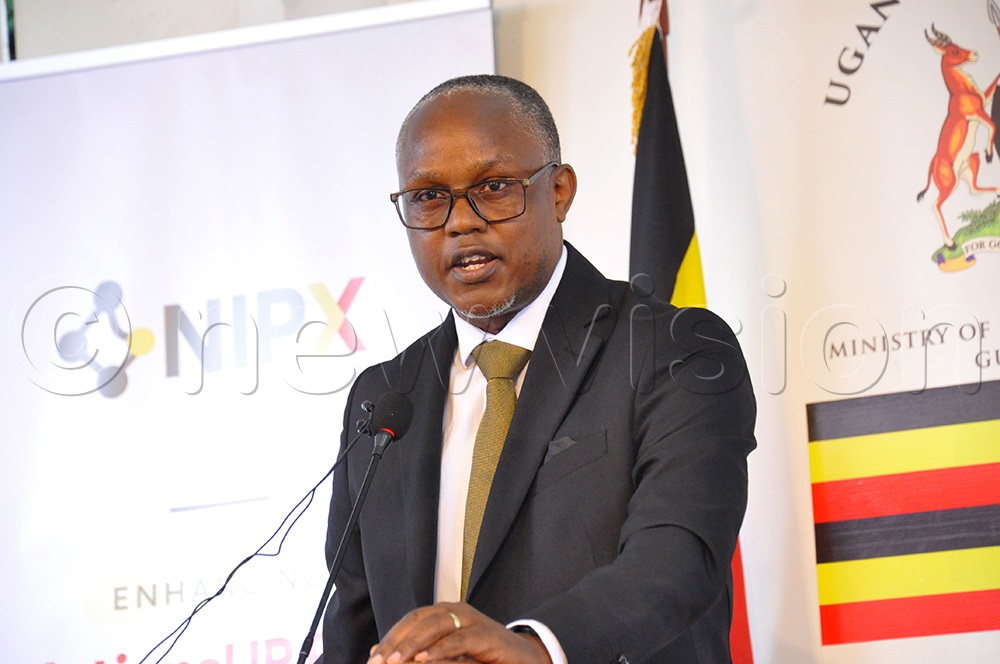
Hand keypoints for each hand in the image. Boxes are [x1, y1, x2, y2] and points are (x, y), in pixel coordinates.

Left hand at [367, 602, 551, 663]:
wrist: (520, 657)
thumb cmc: (481, 655)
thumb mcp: (446, 654)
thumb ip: (420, 652)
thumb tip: (383, 653)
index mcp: (442, 613)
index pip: (409, 621)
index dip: (390, 637)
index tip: (373, 657)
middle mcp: (454, 610)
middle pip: (417, 621)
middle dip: (395, 642)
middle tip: (378, 661)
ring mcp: (470, 619)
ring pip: (434, 627)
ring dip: (412, 645)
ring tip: (396, 661)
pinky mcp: (484, 634)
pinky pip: (458, 640)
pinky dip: (439, 650)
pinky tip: (424, 660)